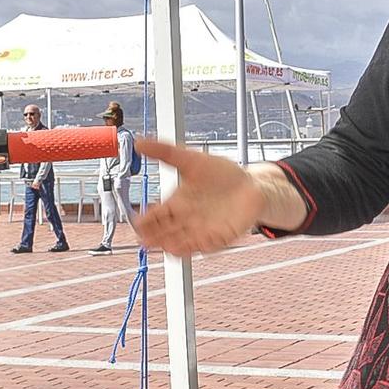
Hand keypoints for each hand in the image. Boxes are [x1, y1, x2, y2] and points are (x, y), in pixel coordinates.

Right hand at [132, 139, 265, 256]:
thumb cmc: (221, 174)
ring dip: (173, 245)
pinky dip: (199, 246)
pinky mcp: (221, 236)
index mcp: (178, 202)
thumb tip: (139, 142)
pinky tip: (192, 246)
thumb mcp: (191, 159)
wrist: (251, 184)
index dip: (145, 220)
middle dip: (154, 237)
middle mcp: (188, 219)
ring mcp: (203, 230)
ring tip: (165, 246)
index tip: (137, 222)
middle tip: (145, 239)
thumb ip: (165, 152)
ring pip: (182, 242)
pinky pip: (208, 245)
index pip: (156, 214)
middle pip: (165, 232)